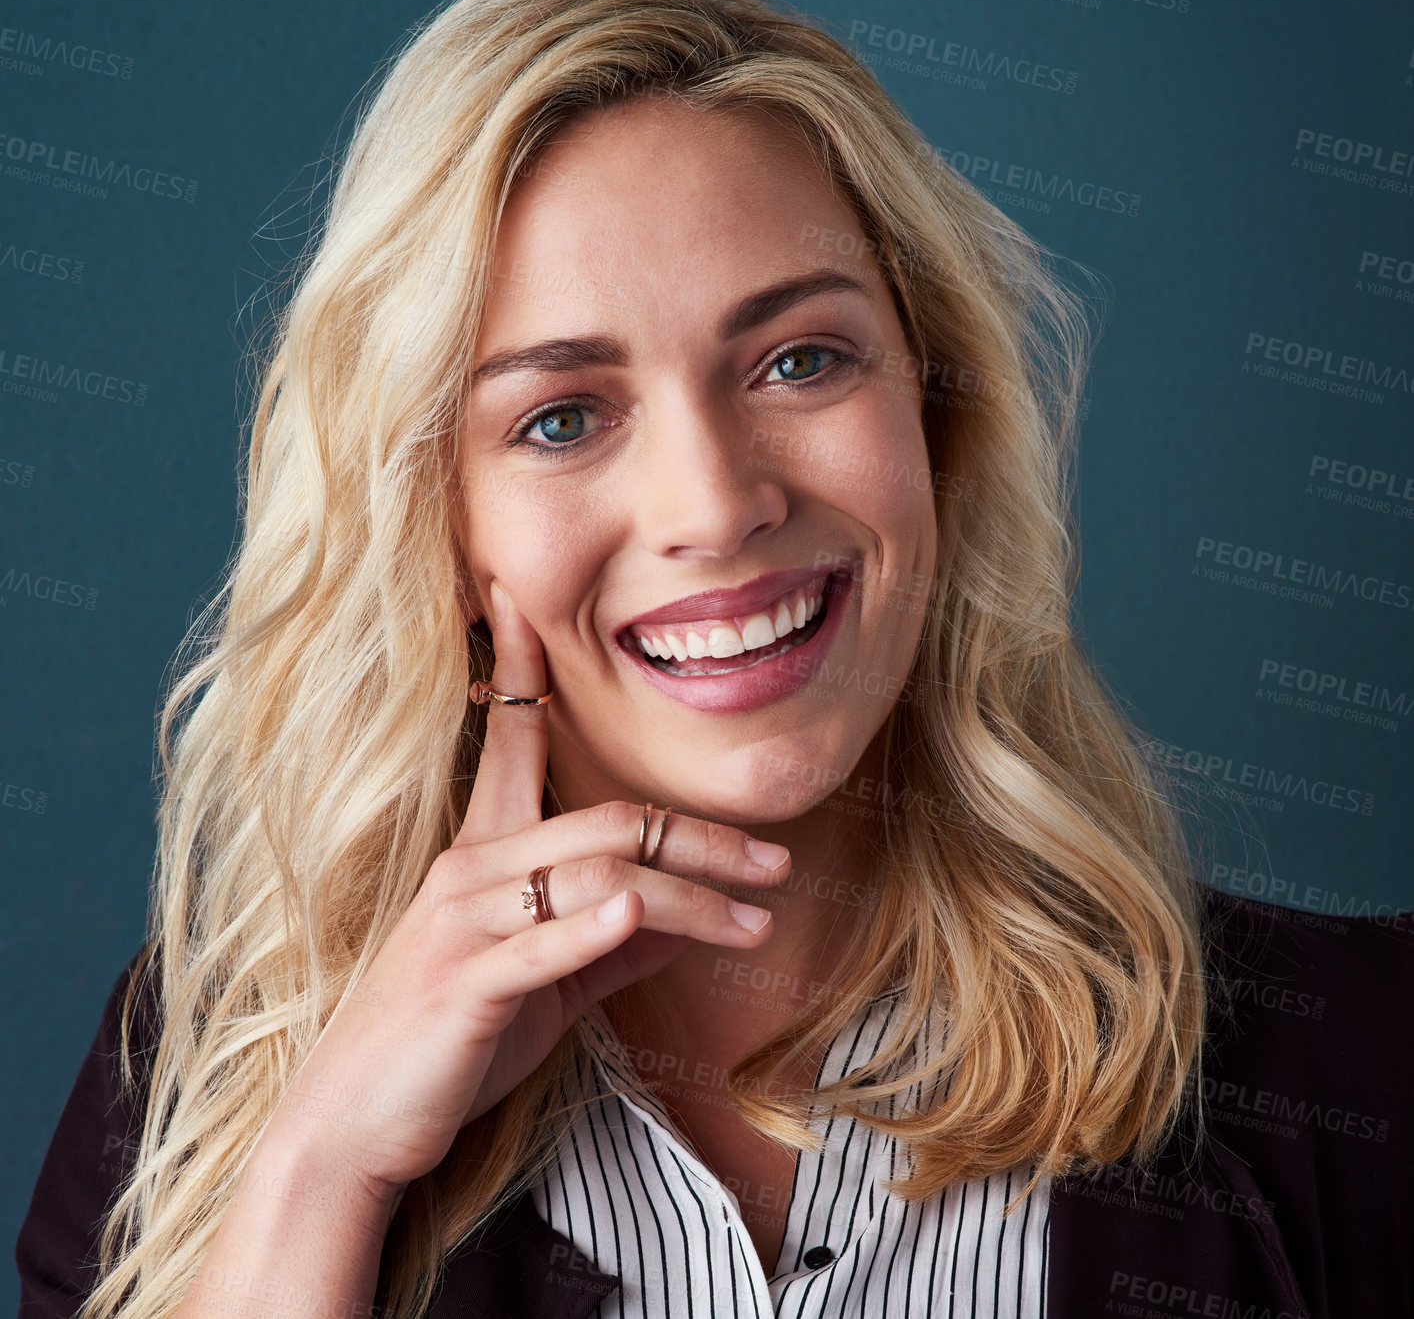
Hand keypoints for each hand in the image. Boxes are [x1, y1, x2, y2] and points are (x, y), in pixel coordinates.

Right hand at [270, 580, 791, 1192]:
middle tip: (777, 862)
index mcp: (484, 853)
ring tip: (757, 922)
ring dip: (689, 898)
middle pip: (607, 822)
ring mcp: (464, 923)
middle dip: (701, 838)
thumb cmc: (452, 1041)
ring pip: (597, 878)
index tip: (519, 593)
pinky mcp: (464, 982)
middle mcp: (470, 869)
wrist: (358, 1122)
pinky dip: (591, 926)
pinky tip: (639, 913)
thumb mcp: (546, 983)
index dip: (519, 663)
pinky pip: (538, 943)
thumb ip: (611, 942)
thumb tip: (686, 918)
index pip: (511, 737)